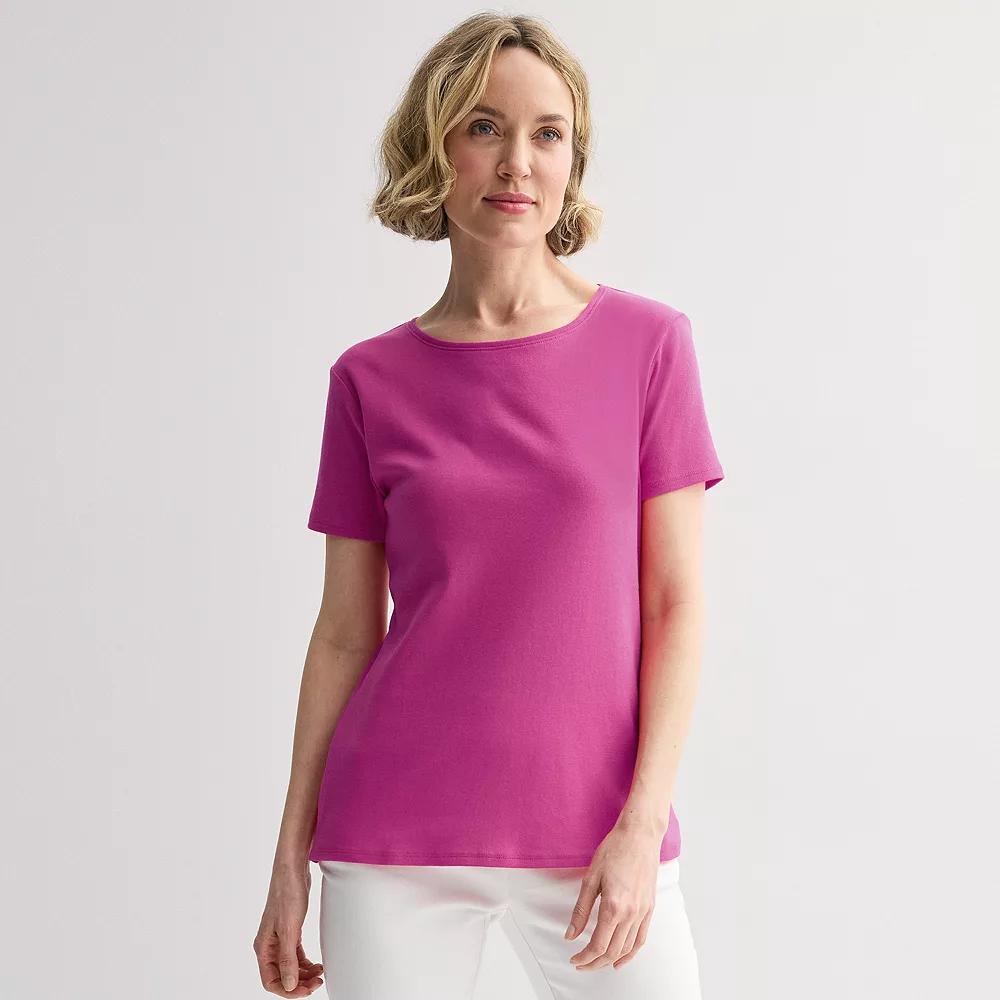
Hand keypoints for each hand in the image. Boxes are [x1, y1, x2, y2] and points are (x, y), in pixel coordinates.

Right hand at [253, 862, 324, 994]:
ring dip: (304, 974)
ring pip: (290, 966)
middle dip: (299, 983)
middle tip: (318, 983)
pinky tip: (317, 964)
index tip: (307, 990)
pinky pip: (296, 954)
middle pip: (281, 976)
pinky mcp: (290, 930)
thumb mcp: (290, 929)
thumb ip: (288, 959)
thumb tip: (290, 986)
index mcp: (264, 948)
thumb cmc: (288, 894)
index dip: (288, 990)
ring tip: (320, 974)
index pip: (271, 981)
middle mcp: (269, 945)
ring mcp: (280, 938)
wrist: (293, 869)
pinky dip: (305, 962)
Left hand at [564, 821, 661, 970]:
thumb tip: (570, 935)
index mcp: (613, 906)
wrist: (640, 835)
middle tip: (580, 963)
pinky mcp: (650, 908)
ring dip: (611, 960)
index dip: (584, 957)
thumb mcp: (591, 878)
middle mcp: (631, 913)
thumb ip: (581, 910)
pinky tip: (621, 960)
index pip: (598, 945)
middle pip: (612, 952)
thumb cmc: (614, 850)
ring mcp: (643, 912)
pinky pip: (641, 939)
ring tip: (596, 962)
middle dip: (594, 962)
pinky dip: (631, 954)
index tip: (574, 958)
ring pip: (627, 949)